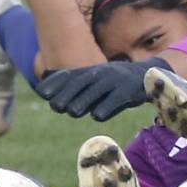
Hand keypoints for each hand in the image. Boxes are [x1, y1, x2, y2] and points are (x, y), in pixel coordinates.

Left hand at [36, 58, 169, 120]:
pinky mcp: (128, 93)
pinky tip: (98, 115)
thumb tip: (42, 80)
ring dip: (84, 102)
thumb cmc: (111, 81)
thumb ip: (68, 80)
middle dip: (67, 94)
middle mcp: (100, 74)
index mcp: (89, 72)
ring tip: (74, 112)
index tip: (42, 93)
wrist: (144, 76)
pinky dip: (105, 109)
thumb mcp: (91, 77)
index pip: (69, 75)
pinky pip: (114, 101)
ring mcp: (114, 82)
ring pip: (96, 92)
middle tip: (56, 106)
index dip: (56, 83)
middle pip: (80, 83)